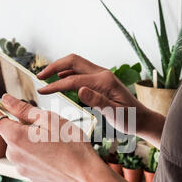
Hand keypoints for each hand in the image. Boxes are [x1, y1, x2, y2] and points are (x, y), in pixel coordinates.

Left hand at [0, 93, 181, 181]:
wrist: (85, 175)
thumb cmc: (71, 144)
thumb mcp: (49, 119)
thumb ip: (23, 109)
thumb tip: (5, 100)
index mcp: (15, 136)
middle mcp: (12, 153)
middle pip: (10, 130)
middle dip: (22, 123)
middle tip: (45, 123)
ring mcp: (20, 166)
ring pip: (19, 144)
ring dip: (30, 138)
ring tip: (54, 140)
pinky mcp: (28, 175)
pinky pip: (27, 156)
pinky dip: (35, 151)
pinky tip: (53, 152)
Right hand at [37, 54, 164, 145]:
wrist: (142, 119)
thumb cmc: (130, 119)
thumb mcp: (114, 114)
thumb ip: (97, 101)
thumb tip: (79, 89)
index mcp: (104, 81)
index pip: (73, 80)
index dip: (55, 85)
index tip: (41, 92)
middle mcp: (102, 73)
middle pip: (73, 61)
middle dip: (54, 66)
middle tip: (39, 77)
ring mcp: (102, 75)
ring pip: (76, 64)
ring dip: (59, 68)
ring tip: (45, 77)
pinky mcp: (101, 80)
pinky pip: (81, 71)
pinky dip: (68, 72)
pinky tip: (61, 79)